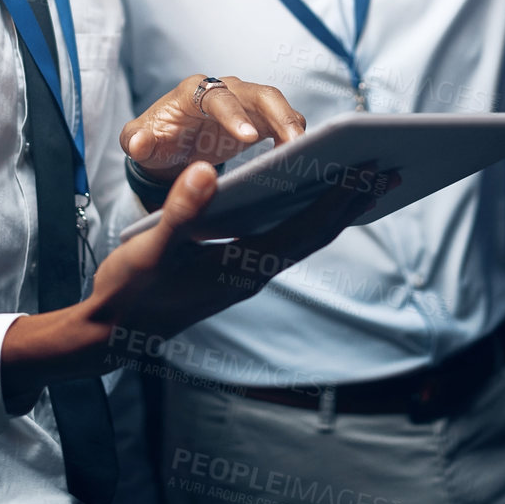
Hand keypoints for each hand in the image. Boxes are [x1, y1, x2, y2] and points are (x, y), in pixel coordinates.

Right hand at [0, 159, 381, 406]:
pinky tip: (315, 200)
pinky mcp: (238, 272)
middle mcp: (254, 273)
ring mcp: (248, 274)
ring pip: (305, 239)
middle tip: (391, 170)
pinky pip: (287, 241)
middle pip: (316, 234)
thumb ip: (180, 211)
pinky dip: (308, 217)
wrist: (113, 334)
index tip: (369, 172)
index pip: (304, 229)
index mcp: (242, 267)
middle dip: (353, 202)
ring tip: (367, 183)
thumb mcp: (151, 249)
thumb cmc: (130, 290)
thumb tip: (209, 170)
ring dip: (337, 211)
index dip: (339, 200)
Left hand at [120, 74, 307, 181]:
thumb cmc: (156, 140)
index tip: (249, 138)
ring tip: (303, 151)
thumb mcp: (139, 143)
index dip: (234, 115)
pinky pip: (284, 120)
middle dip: (278, 114)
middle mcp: (223, 90)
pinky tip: (298, 157)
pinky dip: (294, 135)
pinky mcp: (260, 119)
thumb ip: (136, 141)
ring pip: (277, 103)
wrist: (171, 145)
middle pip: (258, 92)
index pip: (216, 97)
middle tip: (293, 142)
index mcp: (192, 92)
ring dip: (293, 123)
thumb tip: (140, 143)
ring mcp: (244, 103)